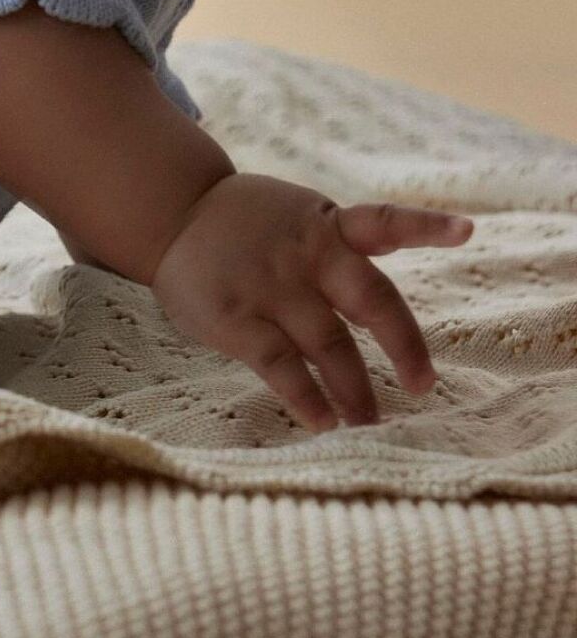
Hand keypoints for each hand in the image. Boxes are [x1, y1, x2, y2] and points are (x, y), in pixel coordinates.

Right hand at [147, 171, 473, 431]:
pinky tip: (323, 421)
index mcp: (327, 225)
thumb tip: (391, 288)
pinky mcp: (235, 317)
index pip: (384, 221)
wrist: (172, 214)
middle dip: (404, 346)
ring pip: (330, 345)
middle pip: (371, 299)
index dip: (426, 226)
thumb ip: (340, 244)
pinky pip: (280, 366)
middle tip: (421, 386)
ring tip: (369, 423)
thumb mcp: (298, 215)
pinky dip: (306, 398)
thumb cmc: (248, 224)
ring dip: (355, 390)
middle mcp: (306, 252)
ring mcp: (270, 285)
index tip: (467, 231)